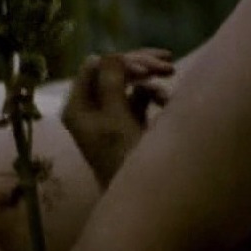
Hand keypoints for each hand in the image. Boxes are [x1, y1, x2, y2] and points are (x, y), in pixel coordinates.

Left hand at [61, 49, 174, 182]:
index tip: (147, 70)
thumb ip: (111, 83)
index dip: (121, 62)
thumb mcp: (117, 119)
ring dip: (151, 79)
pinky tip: (167, 102)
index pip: (94, 67)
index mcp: (77, 108)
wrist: (142, 197)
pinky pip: (140, 97)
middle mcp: (90, 109)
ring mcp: (109, 115)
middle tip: (169, 64)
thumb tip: (107, 54)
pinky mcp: (127, 122)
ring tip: (172, 77)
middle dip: (141, 65)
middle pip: (112, 71)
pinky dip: (154, 94)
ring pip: (129, 83)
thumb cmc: (125, 159)